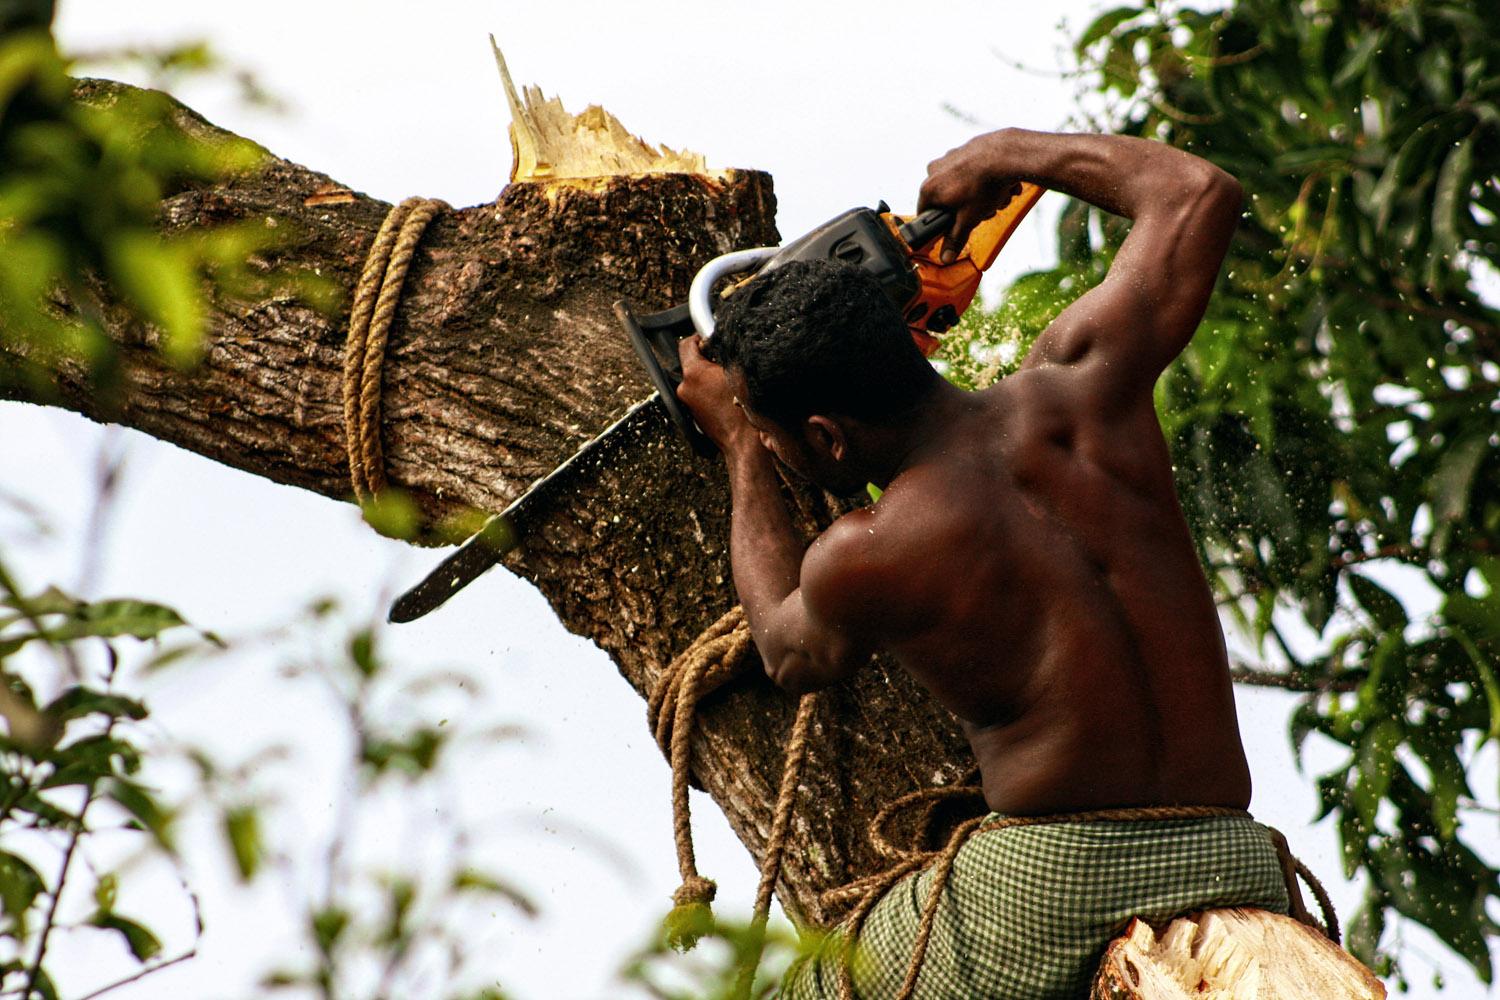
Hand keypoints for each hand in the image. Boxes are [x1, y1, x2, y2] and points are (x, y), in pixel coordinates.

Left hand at [676, 334, 759, 454]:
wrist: (744, 444)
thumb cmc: (745, 413)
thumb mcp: (740, 373)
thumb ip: (727, 354)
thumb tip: (722, 344)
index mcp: (694, 374)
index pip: (686, 344)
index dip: (699, 338)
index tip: (710, 339)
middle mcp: (685, 388)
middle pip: (692, 362)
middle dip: (708, 359)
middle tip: (725, 362)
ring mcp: (688, 402)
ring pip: (697, 379)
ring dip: (710, 376)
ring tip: (729, 382)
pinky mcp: (694, 414)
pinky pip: (700, 393)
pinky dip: (711, 390)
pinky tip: (727, 396)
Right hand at [918, 130, 1024, 263]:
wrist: (1008, 155)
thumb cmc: (985, 184)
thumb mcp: (969, 219)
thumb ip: (955, 239)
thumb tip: (946, 256)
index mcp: (930, 188)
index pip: (926, 213)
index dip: (941, 224)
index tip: (953, 228)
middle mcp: (936, 170)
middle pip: (948, 200)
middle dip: (968, 209)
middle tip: (982, 212)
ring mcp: (952, 157)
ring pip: (963, 186)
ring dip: (981, 196)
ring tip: (996, 198)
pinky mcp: (968, 149)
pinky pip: (975, 171)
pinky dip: (987, 180)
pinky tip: (1000, 185)